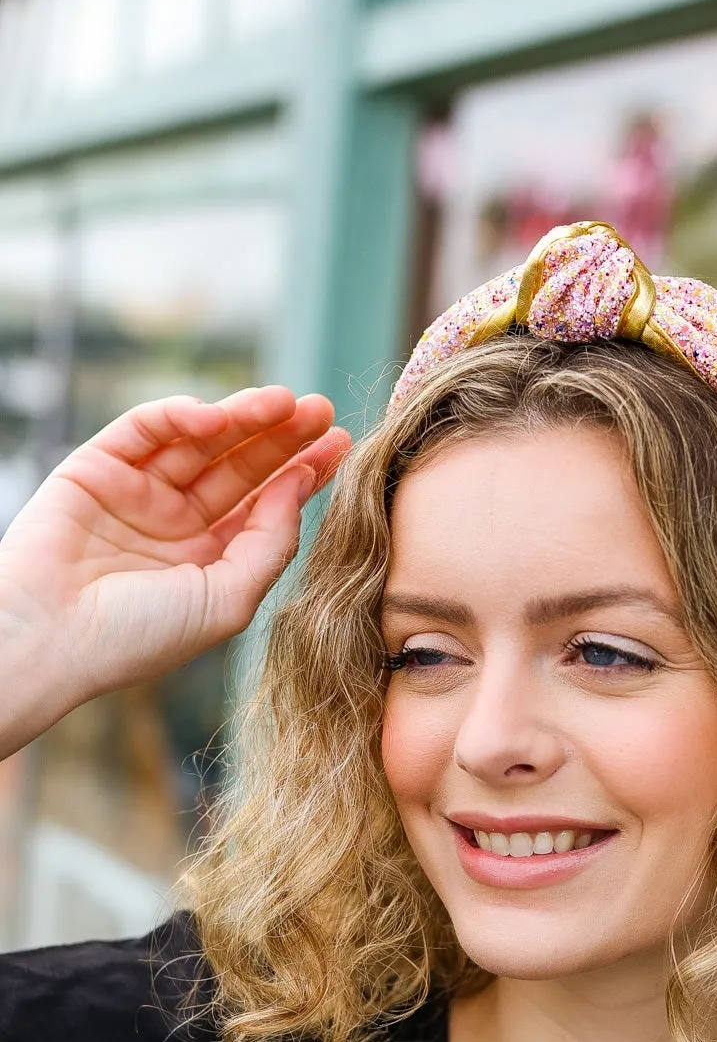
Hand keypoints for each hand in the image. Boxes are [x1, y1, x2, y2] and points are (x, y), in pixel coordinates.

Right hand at [0, 386, 351, 758]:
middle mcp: (177, 524)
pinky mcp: (97, 467)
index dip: (303, 473)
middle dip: (282, 437)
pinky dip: (181, 416)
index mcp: (211, 561)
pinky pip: (145, 429)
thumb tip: (302, 482)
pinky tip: (217, 416)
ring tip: (285, 402)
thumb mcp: (229, 598)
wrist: (50, 640)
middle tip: (322, 408)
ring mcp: (138, 493)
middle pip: (241, 467)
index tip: (341, 444)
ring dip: (243, 417)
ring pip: (200, 442)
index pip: (266, 505)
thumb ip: (271, 541)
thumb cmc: (139, 636)